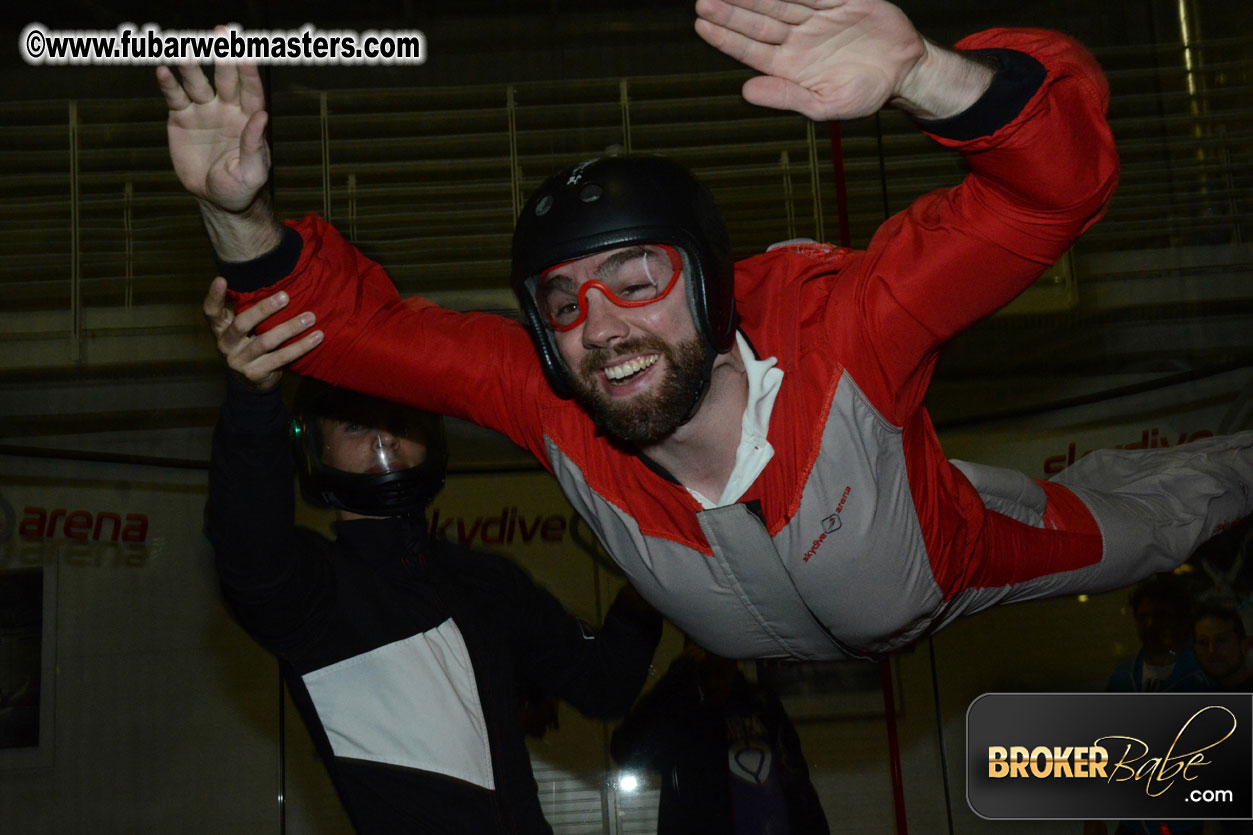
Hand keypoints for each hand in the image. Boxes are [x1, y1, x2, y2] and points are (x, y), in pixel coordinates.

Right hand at [157, 57, 269, 212]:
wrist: (215, 199)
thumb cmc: (240, 187)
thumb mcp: (252, 172)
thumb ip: (255, 144)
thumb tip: (263, 116)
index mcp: (249, 118)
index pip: (251, 90)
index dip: (248, 72)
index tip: (246, 53)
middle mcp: (227, 108)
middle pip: (225, 78)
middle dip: (224, 56)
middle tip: (221, 33)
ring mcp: (204, 110)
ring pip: (198, 83)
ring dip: (191, 67)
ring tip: (185, 51)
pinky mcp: (182, 118)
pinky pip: (175, 97)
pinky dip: (168, 84)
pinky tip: (163, 70)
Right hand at [203, 277, 322, 391]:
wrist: (252, 383)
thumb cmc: (251, 345)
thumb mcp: (244, 329)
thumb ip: (249, 310)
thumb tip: (277, 278)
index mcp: (220, 329)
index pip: (210, 312)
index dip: (214, 296)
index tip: (221, 279)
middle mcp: (225, 345)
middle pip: (242, 324)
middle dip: (264, 309)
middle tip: (286, 296)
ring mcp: (238, 362)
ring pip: (265, 342)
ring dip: (290, 328)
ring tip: (310, 317)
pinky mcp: (255, 374)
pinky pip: (281, 358)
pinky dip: (301, 347)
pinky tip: (317, 337)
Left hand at [695, 0, 926, 120]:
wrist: (906, 72)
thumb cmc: (865, 93)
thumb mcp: (824, 105)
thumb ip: (786, 97)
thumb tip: (747, 92)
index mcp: (790, 65)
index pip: (750, 49)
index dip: (726, 37)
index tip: (702, 25)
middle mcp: (798, 38)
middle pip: (758, 21)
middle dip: (731, 10)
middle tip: (703, 0)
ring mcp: (818, 16)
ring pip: (780, 0)